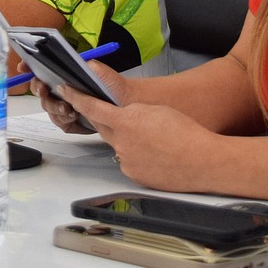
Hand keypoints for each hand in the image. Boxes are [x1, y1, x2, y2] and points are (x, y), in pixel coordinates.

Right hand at [28, 60, 128, 134]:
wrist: (126, 104)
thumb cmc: (111, 85)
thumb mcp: (96, 69)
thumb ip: (80, 65)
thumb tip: (64, 61)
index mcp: (63, 75)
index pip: (40, 69)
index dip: (29, 67)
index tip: (23, 67)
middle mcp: (61, 90)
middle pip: (39, 90)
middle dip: (39, 90)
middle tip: (44, 89)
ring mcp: (63, 106)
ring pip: (48, 108)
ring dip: (55, 107)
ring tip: (66, 108)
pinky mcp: (70, 122)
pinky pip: (60, 122)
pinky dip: (64, 119)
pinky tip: (72, 116)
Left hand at [57, 84, 217, 191]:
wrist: (202, 160)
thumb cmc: (185, 131)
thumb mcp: (155, 110)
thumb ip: (133, 111)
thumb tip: (123, 117)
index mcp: (126, 121)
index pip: (93, 108)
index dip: (76, 98)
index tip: (65, 91)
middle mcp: (121, 143)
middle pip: (103, 128)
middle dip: (105, 121)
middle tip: (118, 117)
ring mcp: (127, 161)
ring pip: (118, 146)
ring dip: (127, 141)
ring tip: (153, 140)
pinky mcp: (134, 176)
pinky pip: (129, 162)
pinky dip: (137, 156)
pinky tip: (155, 155)